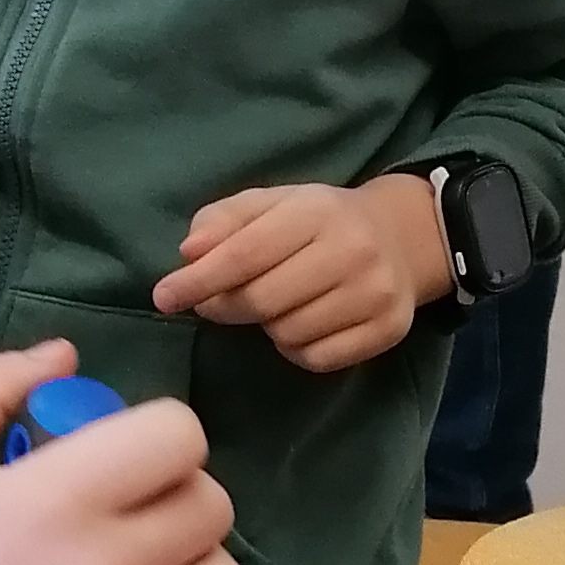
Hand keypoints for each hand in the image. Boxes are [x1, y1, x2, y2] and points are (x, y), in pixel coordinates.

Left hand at [153, 173, 448, 372]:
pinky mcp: (388, 330)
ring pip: (288, 334)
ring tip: (278, 303)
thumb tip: (189, 254)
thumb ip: (223, 221)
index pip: (245, 253)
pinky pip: (317, 360)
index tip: (164, 297)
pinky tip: (302, 323)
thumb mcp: (269, 204)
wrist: (400, 238)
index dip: (198, 280)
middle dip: (226, 307)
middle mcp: (352, 250)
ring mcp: (375, 293)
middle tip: (216, 303)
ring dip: (267, 327)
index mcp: (315, 211)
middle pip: (263, 300)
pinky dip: (296, 350)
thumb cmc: (318, 221)